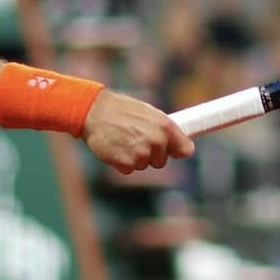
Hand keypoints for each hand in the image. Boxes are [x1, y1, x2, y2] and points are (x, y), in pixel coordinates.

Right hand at [80, 90, 194, 173]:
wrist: (94, 111)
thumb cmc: (121, 110)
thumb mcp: (148, 112)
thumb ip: (164, 128)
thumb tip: (182, 144)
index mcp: (165, 126)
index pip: (185, 149)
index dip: (178, 151)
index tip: (175, 151)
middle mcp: (157, 141)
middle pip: (161, 161)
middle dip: (151, 154)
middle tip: (136, 139)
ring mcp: (141, 154)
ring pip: (144, 165)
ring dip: (135, 158)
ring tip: (123, 140)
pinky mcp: (127, 164)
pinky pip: (129, 169)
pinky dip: (122, 162)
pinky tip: (116, 147)